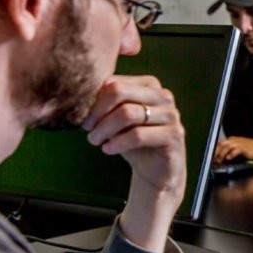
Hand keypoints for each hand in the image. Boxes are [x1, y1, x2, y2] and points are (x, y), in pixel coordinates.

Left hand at [82, 75, 184, 251]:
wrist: (155, 171)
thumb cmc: (134, 142)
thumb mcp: (117, 119)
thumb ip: (106, 105)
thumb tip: (78, 97)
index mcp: (149, 84)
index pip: (114, 82)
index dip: (94, 100)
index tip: (84, 117)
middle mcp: (163, 95)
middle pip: (120, 92)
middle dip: (98, 112)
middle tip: (88, 128)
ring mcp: (171, 114)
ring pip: (128, 113)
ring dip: (105, 129)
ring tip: (95, 141)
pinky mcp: (174, 135)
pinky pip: (139, 135)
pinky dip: (118, 143)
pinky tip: (108, 149)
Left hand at [214, 136, 252, 163]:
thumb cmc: (251, 148)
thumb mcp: (239, 147)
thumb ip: (230, 149)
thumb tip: (222, 155)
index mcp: (232, 140)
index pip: (220, 143)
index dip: (215, 150)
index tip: (211, 157)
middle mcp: (234, 140)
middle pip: (222, 145)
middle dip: (216, 153)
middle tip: (213, 160)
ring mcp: (239, 144)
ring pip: (227, 147)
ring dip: (222, 154)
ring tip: (220, 161)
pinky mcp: (244, 148)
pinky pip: (235, 150)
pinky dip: (231, 154)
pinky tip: (229, 158)